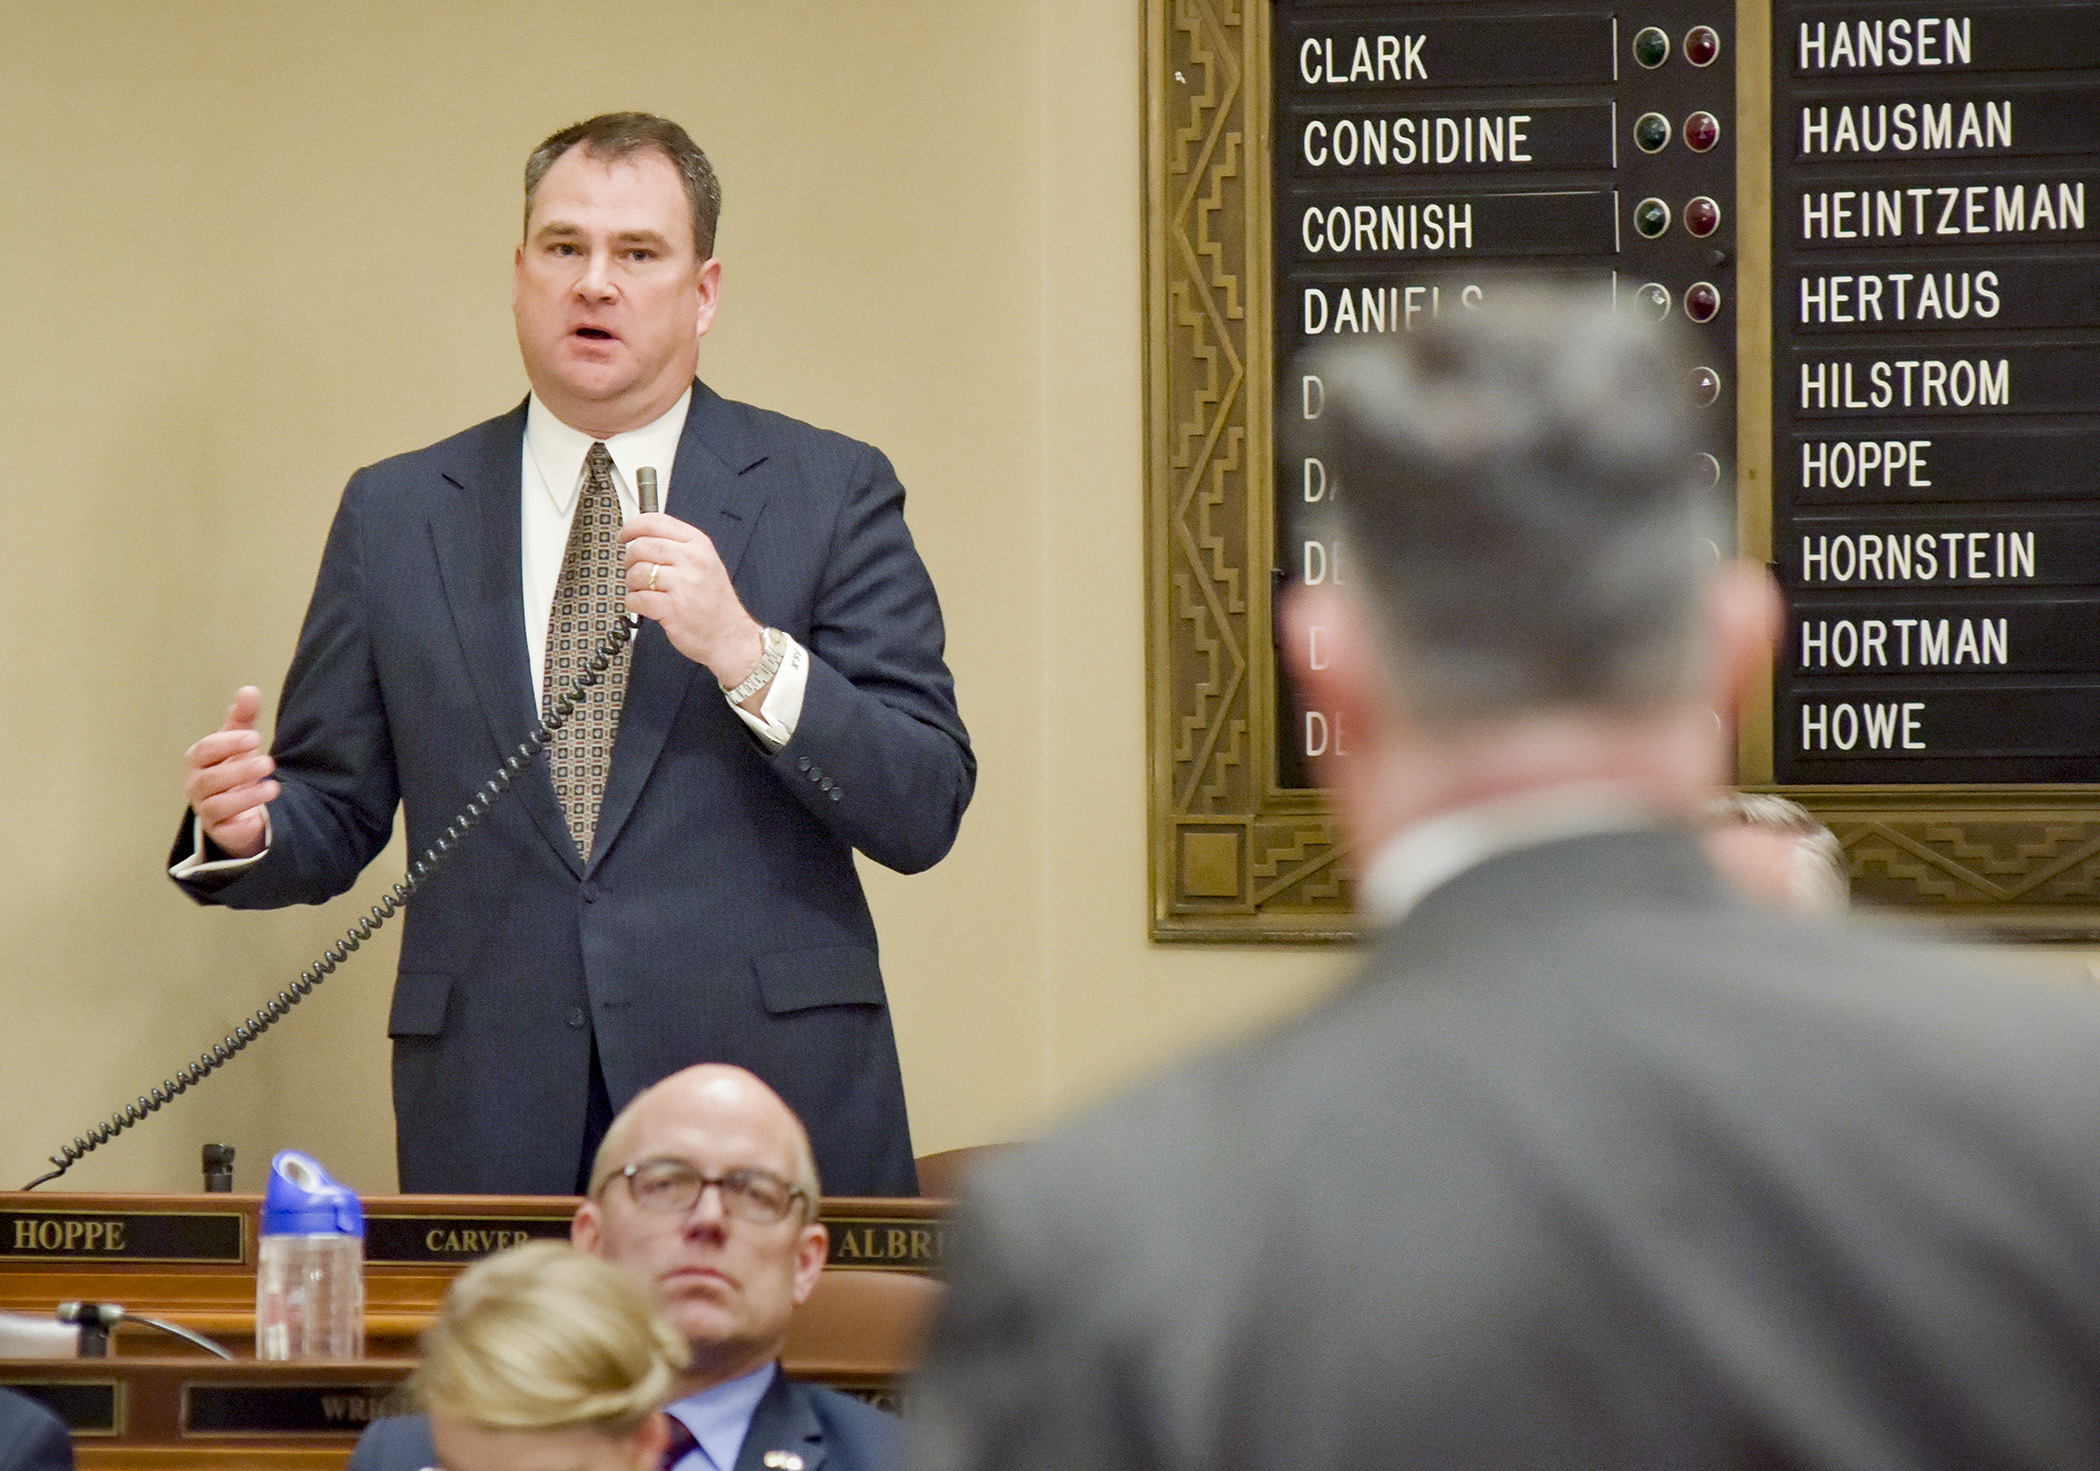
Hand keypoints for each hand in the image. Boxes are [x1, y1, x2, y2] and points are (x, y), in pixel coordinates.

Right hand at [183, 686, 277, 858]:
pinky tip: (262, 809)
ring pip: (216, 803)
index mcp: (200, 761)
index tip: (254, 737)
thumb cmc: (237, 770)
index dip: (227, 743)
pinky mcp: (219, 830)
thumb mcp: (241, 742)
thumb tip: (249, 690)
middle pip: (208, 777)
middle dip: (238, 769)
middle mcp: (197, 785)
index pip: (205, 750)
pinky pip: (226, 826)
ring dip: (246, 794)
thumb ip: (243, 717)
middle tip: (268, 761)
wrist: (242, 809)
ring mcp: (206, 809)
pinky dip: (242, 818)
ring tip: (274, 786)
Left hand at [620, 513, 766, 690]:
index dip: (632, 526)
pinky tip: (645, 606)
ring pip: (636, 573)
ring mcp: (682, 585)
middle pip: (641, 546)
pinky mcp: (672, 609)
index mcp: (699, 544)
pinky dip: (634, 603)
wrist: (730, 636)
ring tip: (644, 591)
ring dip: (632, 584)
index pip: (656, 522)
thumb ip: (677, 546)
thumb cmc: (714, 602)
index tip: (624, 535)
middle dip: (630, 560)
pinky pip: (636, 598)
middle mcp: (692, 560)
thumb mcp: (705, 562)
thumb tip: (640, 537)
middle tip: (636, 571)